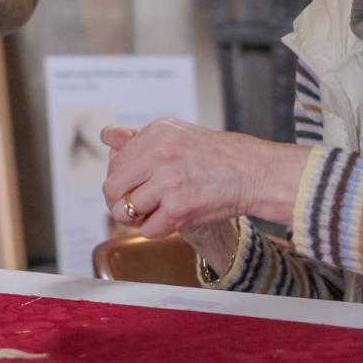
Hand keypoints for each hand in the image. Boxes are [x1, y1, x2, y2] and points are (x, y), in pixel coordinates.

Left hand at [97, 119, 307, 238]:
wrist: (255, 172)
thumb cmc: (220, 155)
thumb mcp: (178, 134)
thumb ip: (141, 138)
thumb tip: (107, 135)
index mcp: (156, 132)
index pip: (115, 161)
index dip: (121, 178)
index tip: (135, 185)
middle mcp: (159, 152)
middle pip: (112, 187)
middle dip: (119, 202)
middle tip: (135, 207)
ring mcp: (168, 181)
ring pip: (125, 210)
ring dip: (135, 219)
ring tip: (153, 214)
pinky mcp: (179, 208)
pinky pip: (148, 230)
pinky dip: (156, 230)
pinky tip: (170, 221)